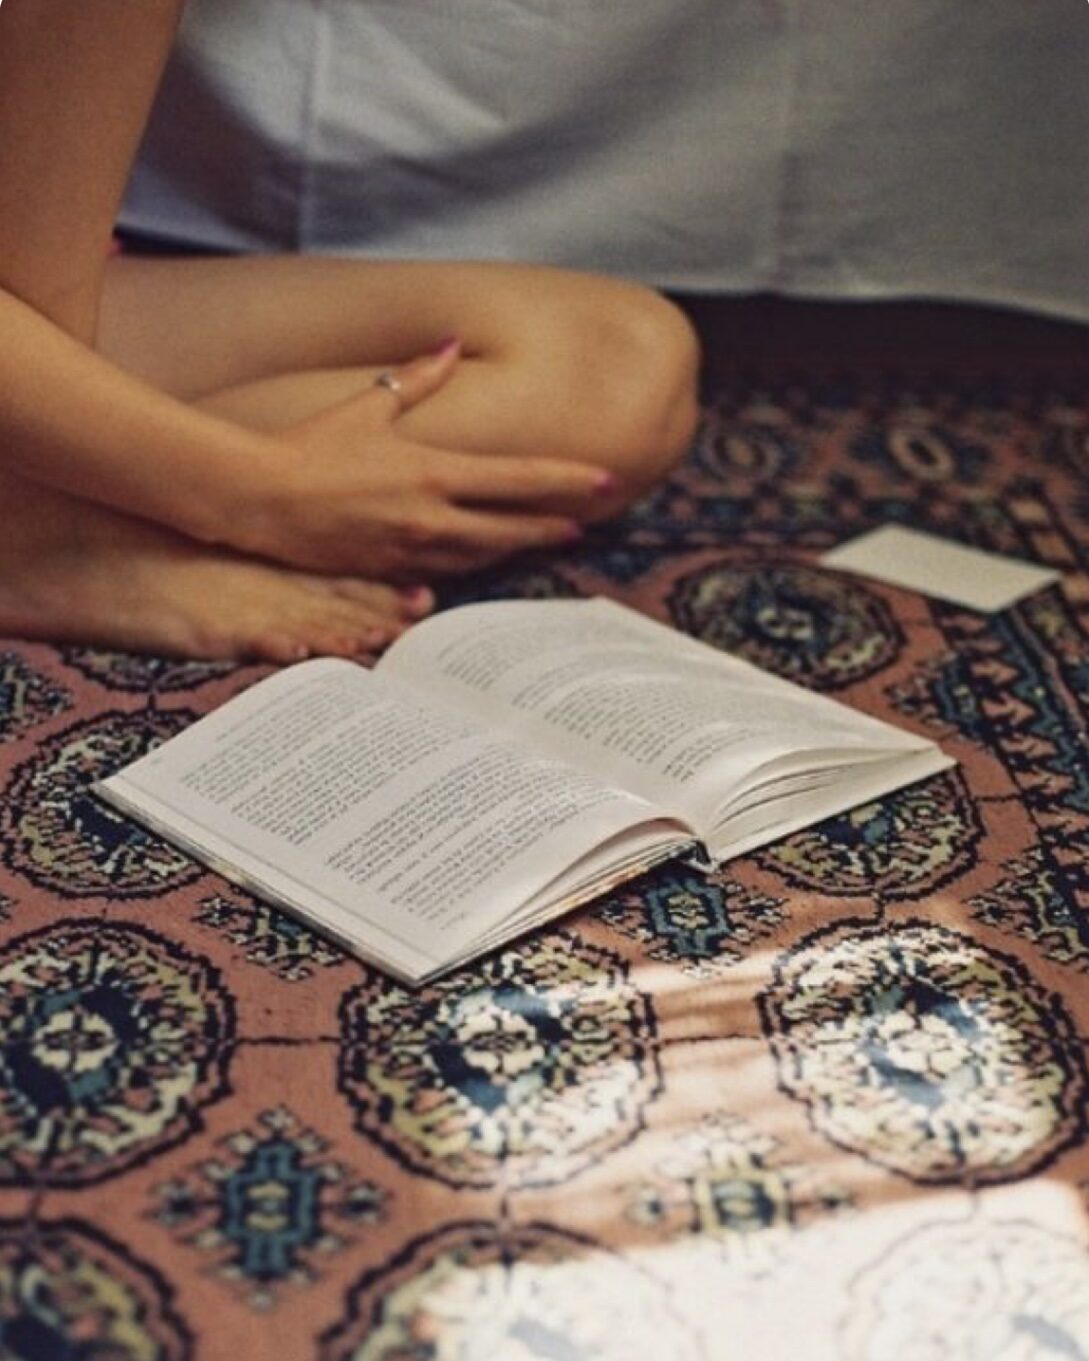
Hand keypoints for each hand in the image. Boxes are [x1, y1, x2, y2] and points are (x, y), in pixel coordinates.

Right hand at [238, 341, 614, 576]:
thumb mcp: (366, 405)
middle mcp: (433, 517)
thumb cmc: (308, 446)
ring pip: (483, 556)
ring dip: (515, 548)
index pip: (519, 478)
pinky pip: (445, 572)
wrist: (257, 499)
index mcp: (434, 472)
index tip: (605, 479)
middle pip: (512, 528)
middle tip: (583, 526)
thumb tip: (453, 346)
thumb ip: (417, 379)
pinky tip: (485, 560)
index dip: (567, 480)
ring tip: (543, 540)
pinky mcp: (390, 571)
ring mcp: (413, 550)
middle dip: (551, 527)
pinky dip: (471, 565)